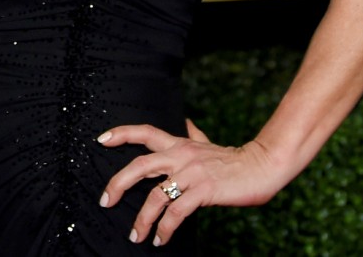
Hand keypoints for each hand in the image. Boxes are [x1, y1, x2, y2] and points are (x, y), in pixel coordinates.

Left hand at [96, 123, 282, 246]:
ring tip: (135, 235)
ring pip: (155, 195)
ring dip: (142, 219)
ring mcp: (191, 173)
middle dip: (118, 184)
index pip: (144, 132)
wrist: (262, 166)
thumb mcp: (208, 144)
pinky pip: (176, 213)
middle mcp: (181, 155)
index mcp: (179, 143)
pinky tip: (160, 239)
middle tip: (106, 200)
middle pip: (139, 165)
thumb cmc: (234, 158)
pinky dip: (165, 229)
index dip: (120, 134)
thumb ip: (193, 135)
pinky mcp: (203, 191)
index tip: (100, 140)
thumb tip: (186, 122)